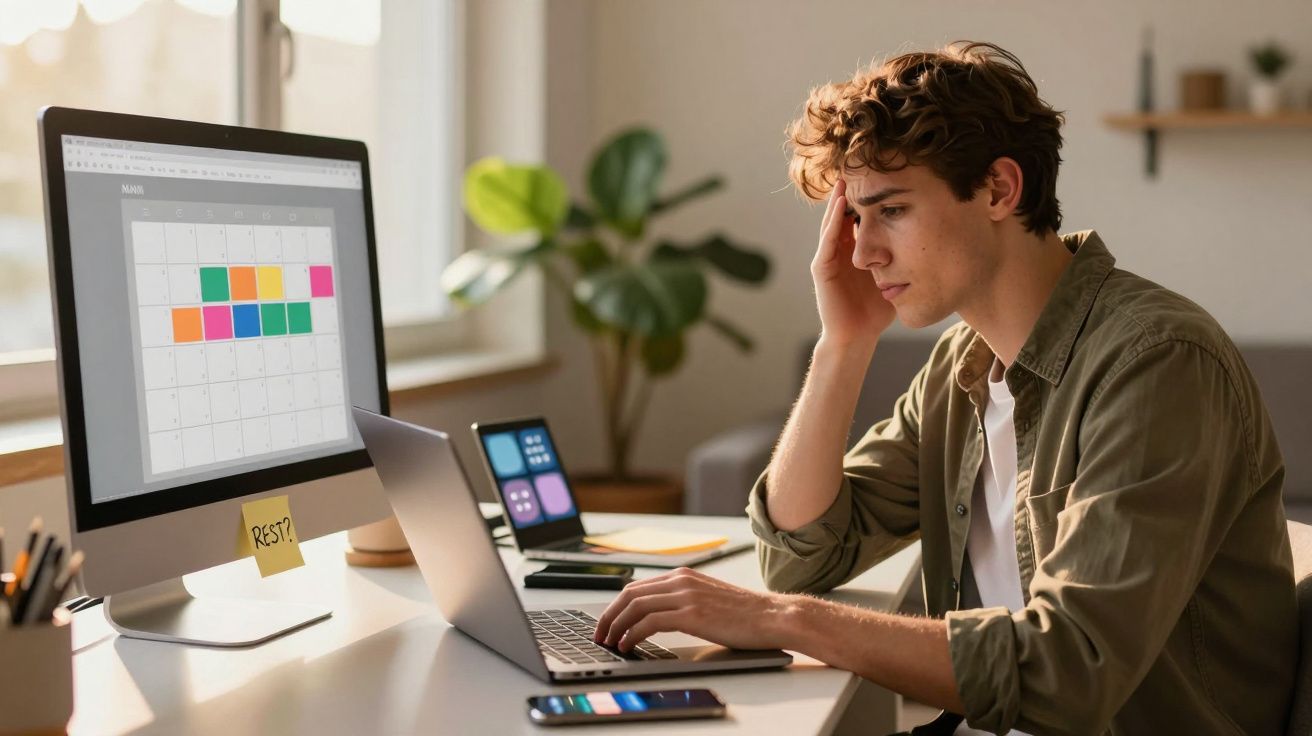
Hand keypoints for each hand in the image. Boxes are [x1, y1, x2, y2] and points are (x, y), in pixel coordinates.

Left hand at [592, 567, 797, 651]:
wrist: (773, 616)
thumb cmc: (746, 614)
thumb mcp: (709, 599)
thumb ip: (684, 601)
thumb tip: (657, 617)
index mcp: (684, 575)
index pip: (638, 586)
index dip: (617, 605)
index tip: (608, 622)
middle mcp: (681, 580)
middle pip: (629, 593)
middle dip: (609, 615)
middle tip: (600, 633)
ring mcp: (686, 595)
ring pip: (635, 606)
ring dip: (616, 625)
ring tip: (609, 642)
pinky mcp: (692, 614)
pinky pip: (649, 622)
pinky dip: (632, 634)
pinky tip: (628, 645)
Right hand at [811, 178, 896, 344]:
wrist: (857, 336)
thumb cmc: (876, 310)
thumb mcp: (897, 275)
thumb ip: (908, 257)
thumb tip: (941, 238)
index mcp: (855, 249)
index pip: (859, 215)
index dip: (867, 195)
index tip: (881, 173)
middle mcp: (840, 249)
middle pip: (844, 212)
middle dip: (850, 190)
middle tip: (859, 163)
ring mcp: (829, 258)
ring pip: (833, 221)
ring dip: (838, 198)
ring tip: (847, 175)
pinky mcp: (822, 269)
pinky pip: (828, 240)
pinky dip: (834, 221)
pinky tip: (842, 203)